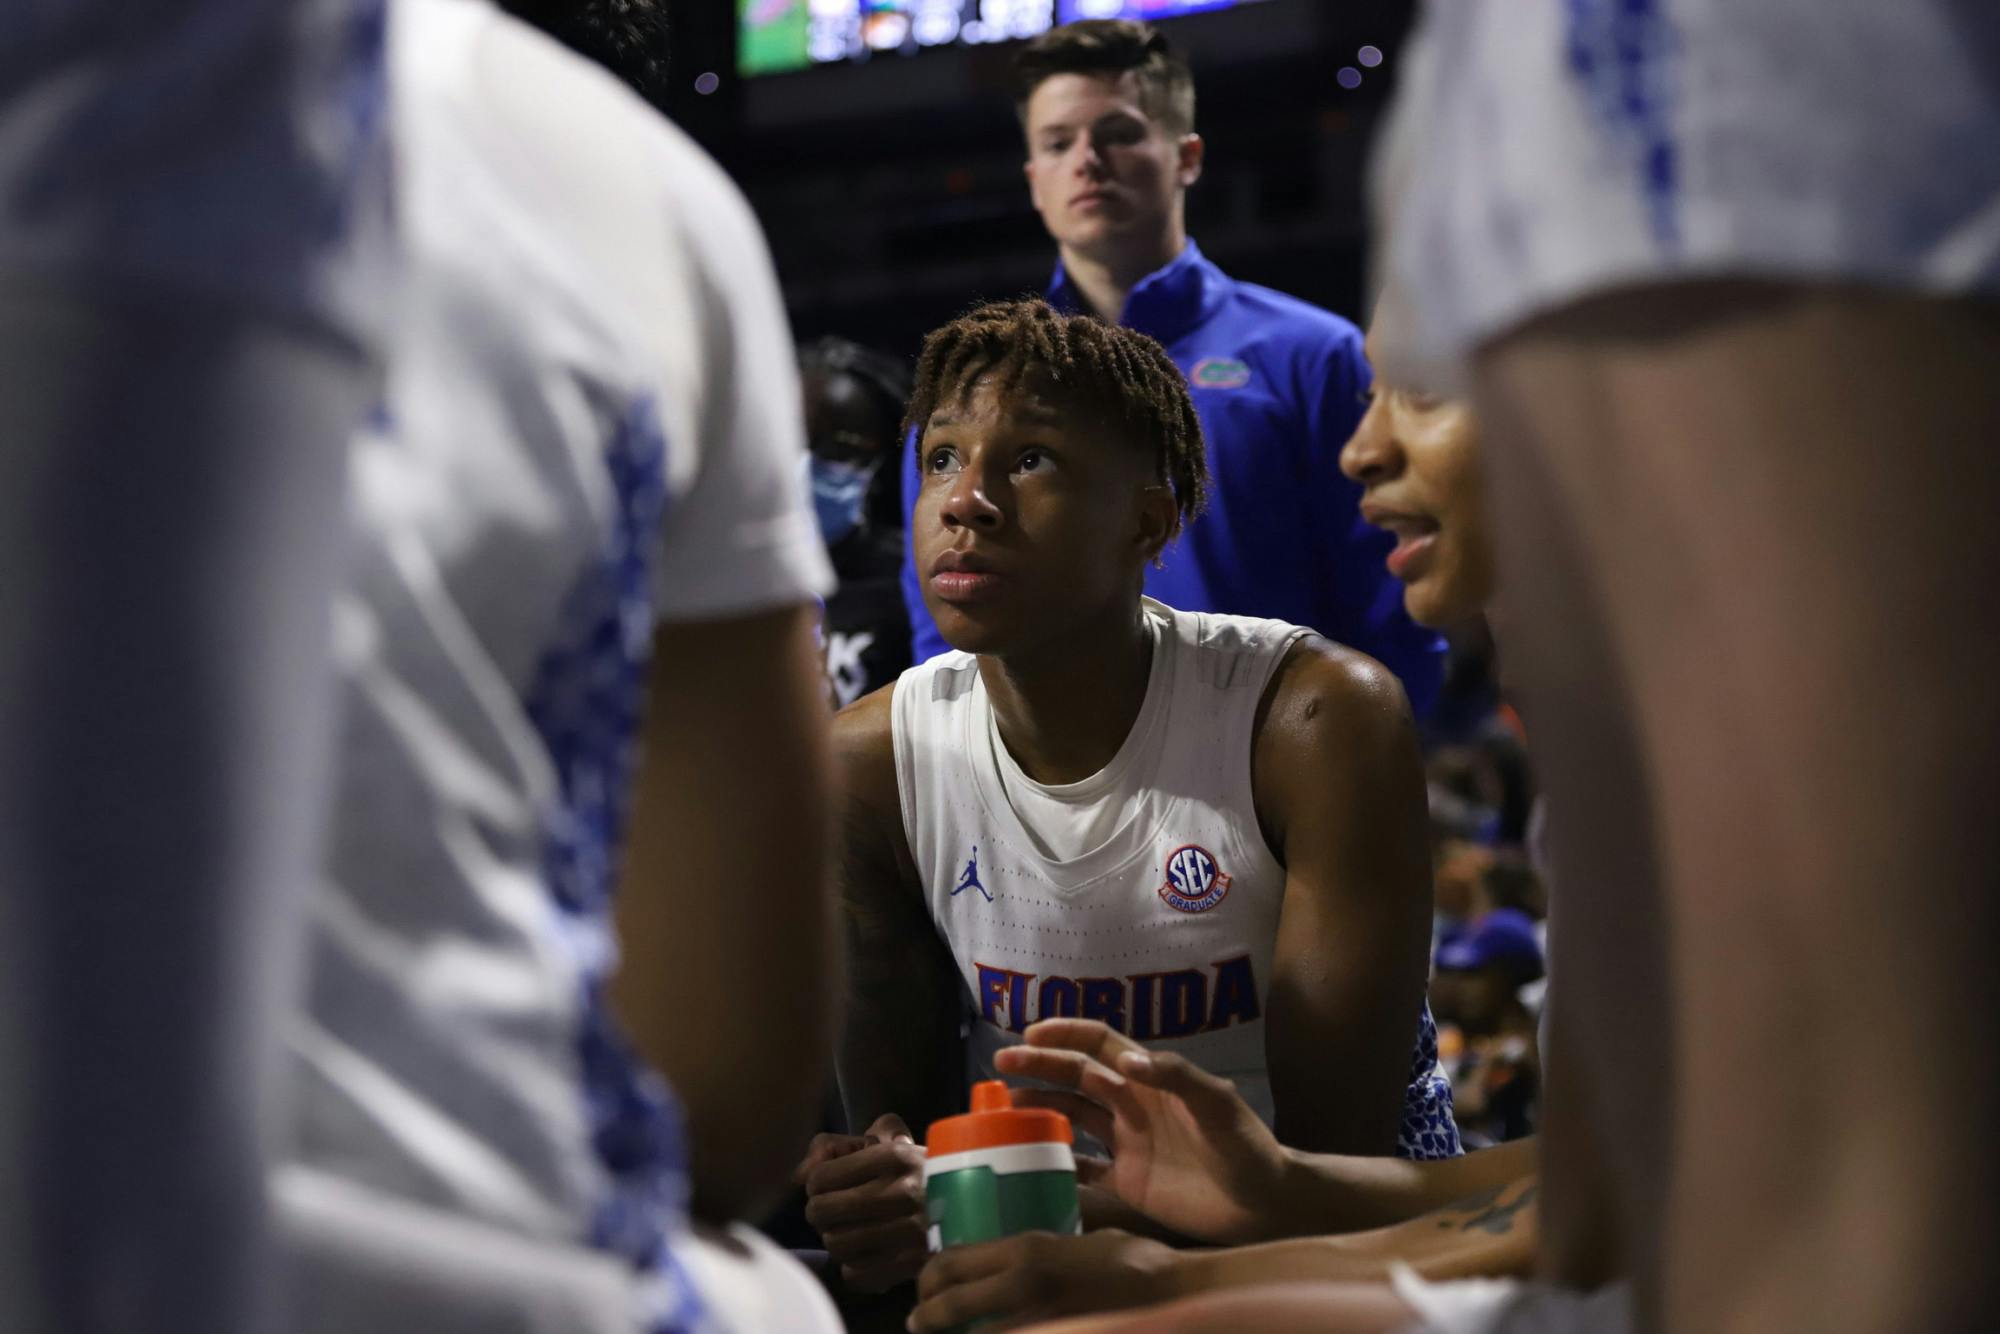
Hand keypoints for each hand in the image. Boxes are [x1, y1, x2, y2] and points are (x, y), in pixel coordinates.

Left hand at [801, 1113, 928, 1292]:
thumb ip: (832, 1145)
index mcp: (893, 1156)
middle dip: (821, 1212)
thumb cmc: (914, 1167)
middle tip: (834, 1211)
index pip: (820, 1178)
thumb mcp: (884, 1137)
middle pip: (822, 1212)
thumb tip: (799, 1173)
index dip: (817, 1183)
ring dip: (837, 1240)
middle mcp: (901, 1192)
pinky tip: (869, 1252)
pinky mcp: (912, 1265)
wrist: (971, 1200)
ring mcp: (909, 1232)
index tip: (830, 1185)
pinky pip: (855, 1275)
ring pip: (835, 1245)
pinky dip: (855, 1267)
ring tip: (851, 1231)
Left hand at [909, 1229, 1180, 1331]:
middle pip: (950, 1302)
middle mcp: (1022, 1285)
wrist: (1173, 1294)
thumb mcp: (1081, 1239)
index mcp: (1027, 1250)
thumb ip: (1043, 1253)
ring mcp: (1038, 1320)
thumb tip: (1015, 1259)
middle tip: (920, 1322)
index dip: (929, 1277)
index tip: (925, 1287)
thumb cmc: (1134, 1261)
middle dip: (927, 1315)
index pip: (953, 1262)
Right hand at [994, 1019, 1289, 1244]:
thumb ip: (1178, 1076)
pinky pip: (1081, 1168)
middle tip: (1002, 1063)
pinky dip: (1055, 1161)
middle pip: (1077, 1076)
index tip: (1032, 1033)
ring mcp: (1127, 1143)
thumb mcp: (1218, 1103)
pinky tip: (1026, 1159)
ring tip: (1004, 1106)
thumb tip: (1128, 1061)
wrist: (1264, 1203)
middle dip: (1039, 1065)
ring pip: (1071, 1115)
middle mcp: (1132, 1105)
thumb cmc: (1247, 1147)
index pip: (1101, 1044)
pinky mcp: (1127, 1182)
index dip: (1067, 1034)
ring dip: (1039, 1105)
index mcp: (1151, 1079)